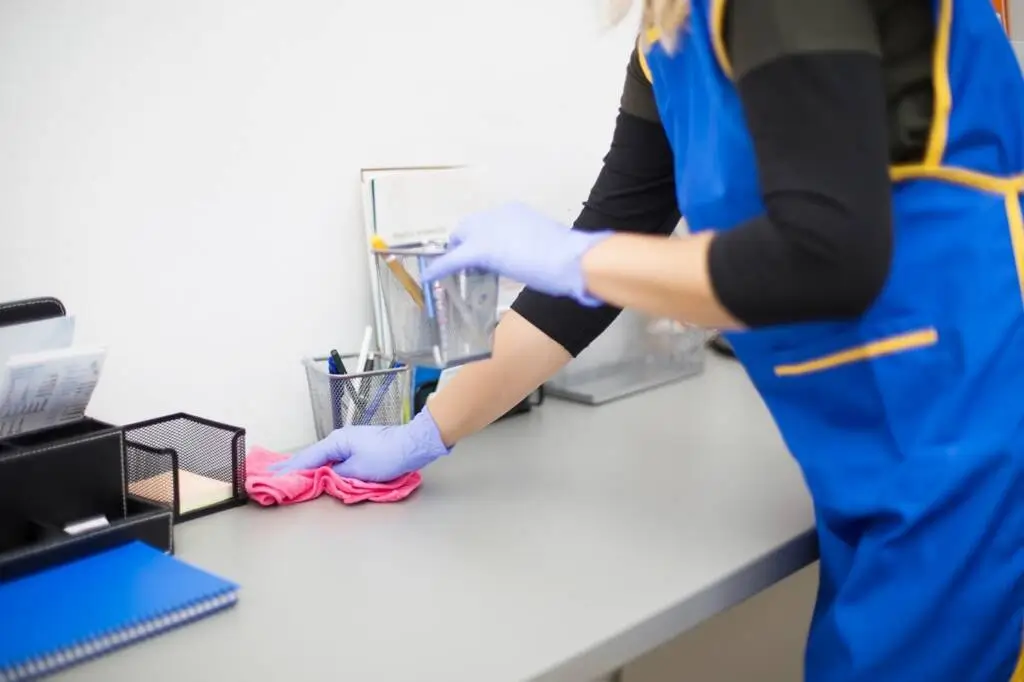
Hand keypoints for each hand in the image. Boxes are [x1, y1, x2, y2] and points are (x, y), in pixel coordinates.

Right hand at [267, 408, 450, 482]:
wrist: (412, 445)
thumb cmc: (387, 456)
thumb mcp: (358, 470)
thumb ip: (337, 475)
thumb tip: (324, 477)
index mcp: (336, 442)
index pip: (308, 458)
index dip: (290, 468)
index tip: (273, 474)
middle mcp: (340, 439)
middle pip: (312, 455)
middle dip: (293, 464)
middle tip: (273, 471)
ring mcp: (350, 442)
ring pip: (323, 456)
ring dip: (307, 464)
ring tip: (289, 471)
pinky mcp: (359, 447)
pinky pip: (334, 457)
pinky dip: (322, 464)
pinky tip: (317, 468)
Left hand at [420, 202, 612, 305]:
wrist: (572, 259)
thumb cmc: (569, 257)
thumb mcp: (546, 245)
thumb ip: (531, 248)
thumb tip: (528, 259)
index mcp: (515, 213)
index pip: (489, 224)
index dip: (483, 240)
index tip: (485, 252)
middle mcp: (498, 215)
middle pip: (468, 228)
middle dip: (463, 244)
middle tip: (464, 263)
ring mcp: (488, 229)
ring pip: (460, 241)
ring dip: (455, 254)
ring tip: (451, 269)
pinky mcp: (479, 249)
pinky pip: (452, 258)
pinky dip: (440, 267)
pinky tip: (431, 276)